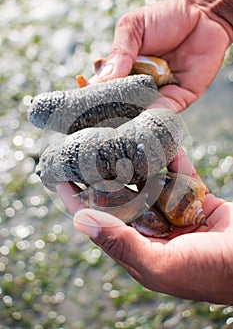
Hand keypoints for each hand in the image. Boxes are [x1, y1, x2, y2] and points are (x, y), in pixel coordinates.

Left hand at [57, 150, 232, 304]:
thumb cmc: (209, 273)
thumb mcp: (161, 265)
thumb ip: (122, 245)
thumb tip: (82, 222)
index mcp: (138, 247)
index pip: (99, 222)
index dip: (79, 201)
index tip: (60, 178)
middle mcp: (152, 228)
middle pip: (120, 198)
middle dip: (104, 176)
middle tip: (87, 150)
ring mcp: (173, 212)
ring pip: (149, 182)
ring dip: (136, 162)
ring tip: (119, 138)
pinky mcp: (194, 198)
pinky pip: (178, 173)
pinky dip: (171, 157)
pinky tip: (159, 140)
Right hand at [91, 0, 230, 111]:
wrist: (203, 15)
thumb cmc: (165, 18)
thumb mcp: (133, 28)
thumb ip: (118, 53)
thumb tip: (100, 81)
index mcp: (122, 71)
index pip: (104, 90)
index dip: (93, 98)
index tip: (83, 104)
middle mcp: (138, 87)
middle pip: (120, 107)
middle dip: (110, 113)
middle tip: (100, 118)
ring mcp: (156, 95)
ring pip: (140, 115)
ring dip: (130, 119)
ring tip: (118, 124)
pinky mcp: (177, 100)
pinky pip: (163, 113)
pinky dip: (153, 116)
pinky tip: (143, 116)